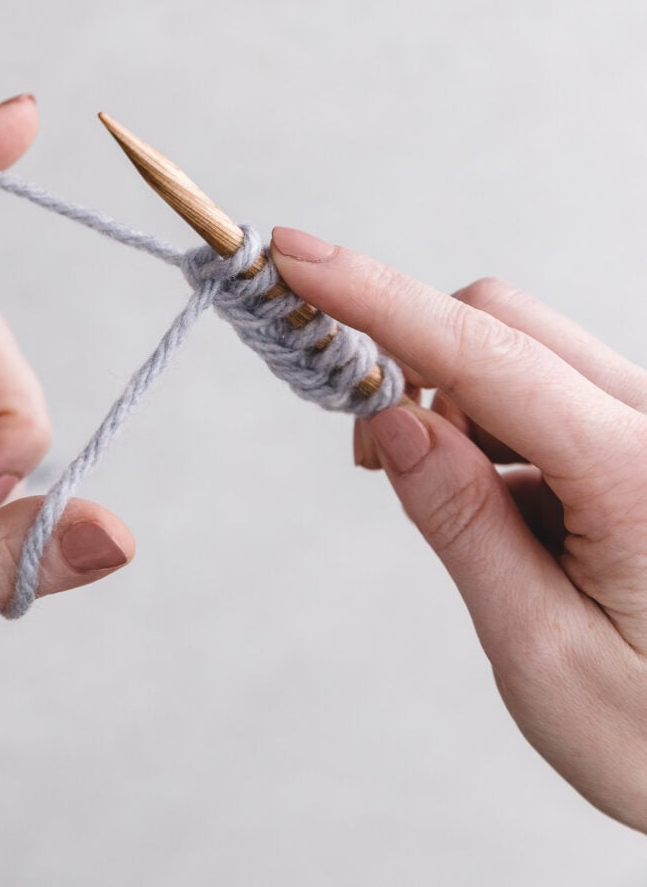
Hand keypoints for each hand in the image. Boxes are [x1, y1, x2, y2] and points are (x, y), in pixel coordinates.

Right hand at [271, 226, 646, 831]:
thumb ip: (461, 523)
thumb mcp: (541, 650)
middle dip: (410, 360)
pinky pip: (544, 392)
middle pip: (504, 324)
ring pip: (520, 354)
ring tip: (456, 513)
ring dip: (451, 404)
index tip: (296, 257)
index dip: (378, 298)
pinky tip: (501, 509)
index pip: (486, 353)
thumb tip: (389, 419)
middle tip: (364, 453)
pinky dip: (490, 428)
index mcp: (639, 473)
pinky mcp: (638, 438)